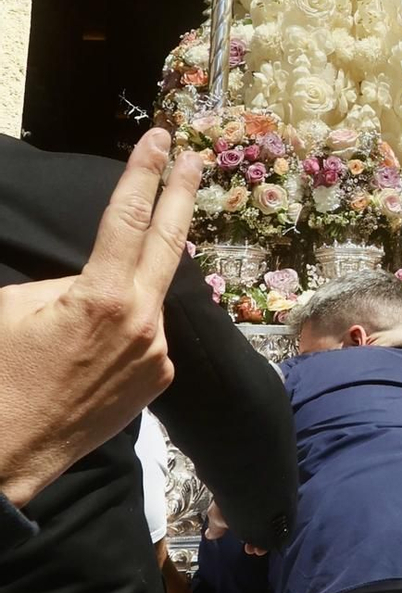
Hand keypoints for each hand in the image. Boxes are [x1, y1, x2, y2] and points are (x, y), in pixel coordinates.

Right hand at [0, 130, 202, 509]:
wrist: (8, 453)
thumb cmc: (3, 373)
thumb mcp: (17, 307)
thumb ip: (66, 280)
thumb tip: (94, 276)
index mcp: (105, 297)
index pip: (130, 217)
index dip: (144, 173)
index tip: (159, 139)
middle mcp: (143, 323)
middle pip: (169, 242)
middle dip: (180, 195)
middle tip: (192, 160)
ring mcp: (156, 354)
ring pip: (152, 297)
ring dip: (136, 281)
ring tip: (104, 292)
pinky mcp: (157, 382)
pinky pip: (148, 335)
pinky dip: (131, 324)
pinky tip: (99, 342)